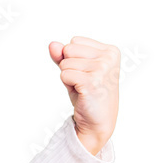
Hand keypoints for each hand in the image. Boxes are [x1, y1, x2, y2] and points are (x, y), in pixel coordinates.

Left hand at [48, 36, 119, 155]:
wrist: (96, 121)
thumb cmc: (88, 94)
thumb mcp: (75, 69)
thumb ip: (63, 55)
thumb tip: (52, 44)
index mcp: (110, 51)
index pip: (74, 41)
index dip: (73, 58)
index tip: (86, 73)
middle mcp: (109, 57)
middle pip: (68, 49)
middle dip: (69, 66)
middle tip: (83, 82)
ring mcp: (102, 68)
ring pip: (65, 63)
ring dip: (69, 77)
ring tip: (83, 88)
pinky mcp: (92, 81)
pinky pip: (64, 74)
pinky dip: (68, 84)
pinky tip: (82, 92)